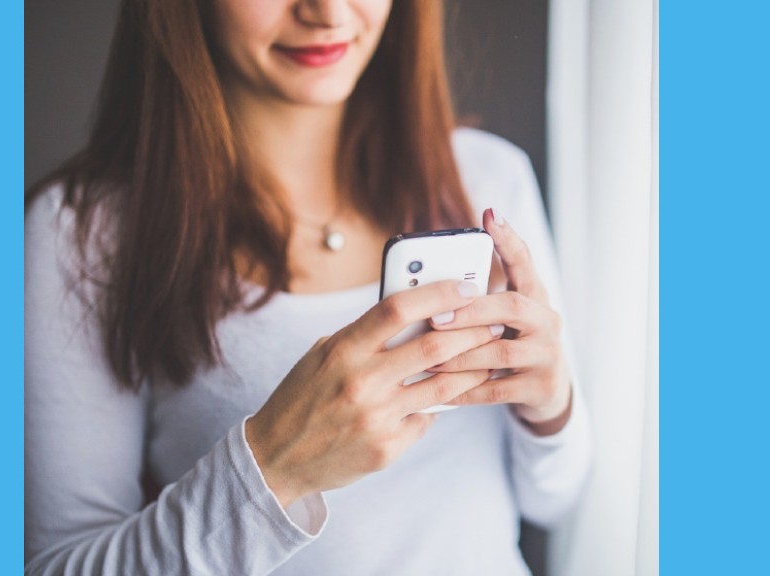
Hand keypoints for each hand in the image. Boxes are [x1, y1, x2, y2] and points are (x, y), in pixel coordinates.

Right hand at [246, 280, 498, 506]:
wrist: (276, 459)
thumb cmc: (302, 398)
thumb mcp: (322, 356)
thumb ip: (363, 336)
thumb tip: (414, 312)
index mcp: (342, 350)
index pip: (397, 309)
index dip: (438, 293)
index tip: (466, 286)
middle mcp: (361, 381)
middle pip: (433, 345)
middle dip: (472, 330)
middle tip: (492, 321)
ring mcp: (376, 417)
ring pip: (443, 386)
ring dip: (472, 368)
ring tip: (487, 357)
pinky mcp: (387, 448)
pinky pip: (426, 419)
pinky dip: (437, 406)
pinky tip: (444, 398)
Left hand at [428, 208, 572, 435]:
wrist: (547, 393)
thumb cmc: (511, 346)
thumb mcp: (502, 320)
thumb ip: (477, 302)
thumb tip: (426, 286)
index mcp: (535, 297)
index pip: (524, 262)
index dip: (508, 239)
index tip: (490, 215)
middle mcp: (547, 321)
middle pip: (513, 306)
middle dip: (471, 311)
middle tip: (434, 317)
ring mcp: (548, 355)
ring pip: (501, 352)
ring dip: (460, 355)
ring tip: (427, 358)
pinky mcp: (541, 387)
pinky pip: (497, 389)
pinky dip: (466, 389)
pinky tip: (442, 390)